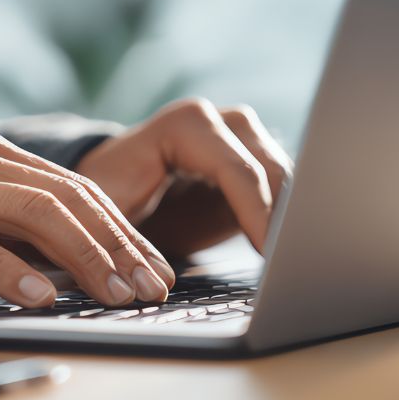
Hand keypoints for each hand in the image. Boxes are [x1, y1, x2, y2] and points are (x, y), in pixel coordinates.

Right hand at [0, 134, 175, 307]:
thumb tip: (66, 262)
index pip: (70, 188)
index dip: (119, 228)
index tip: (151, 268)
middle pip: (62, 198)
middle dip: (116, 245)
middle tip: (148, 287)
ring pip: (29, 213)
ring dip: (81, 256)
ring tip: (112, 292)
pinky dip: (9, 269)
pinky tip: (39, 295)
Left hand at [76, 98, 293, 255]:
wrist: (116, 187)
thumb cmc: (108, 198)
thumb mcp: (111, 214)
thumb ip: (138, 233)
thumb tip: (152, 278)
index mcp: (183, 125)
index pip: (235, 169)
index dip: (256, 213)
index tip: (267, 253)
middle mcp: (219, 121)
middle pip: (270, 170)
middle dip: (282, 216)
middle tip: (288, 263)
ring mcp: (243, 137)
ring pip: (285, 178)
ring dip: (290, 218)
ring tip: (289, 261)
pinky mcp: (256, 160)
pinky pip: (284, 189)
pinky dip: (285, 219)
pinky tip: (282, 250)